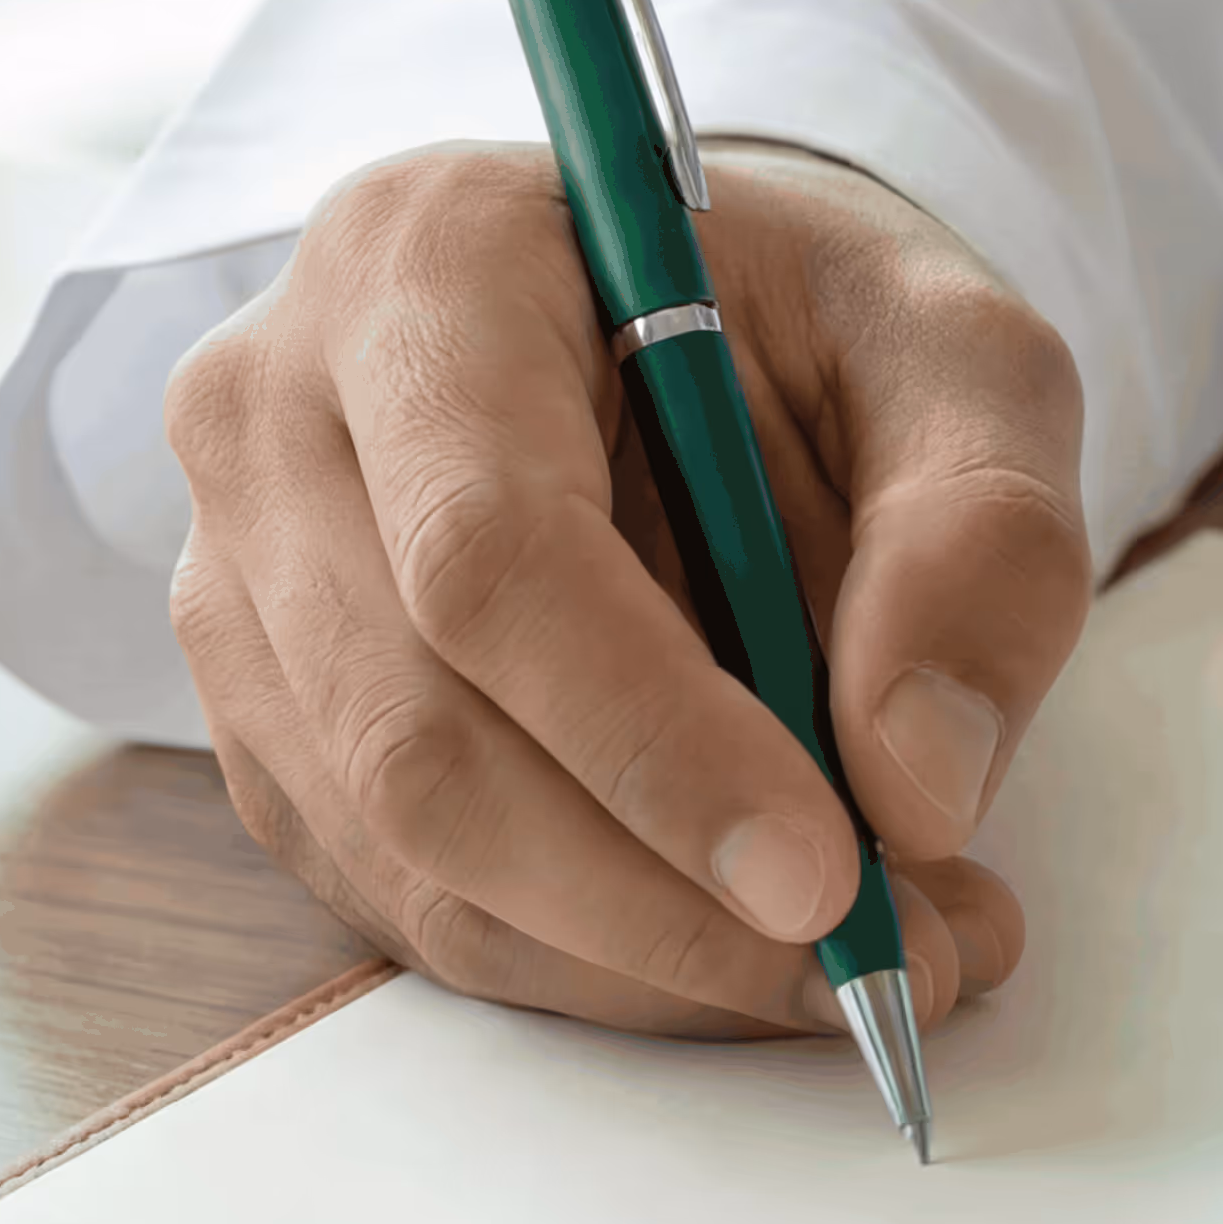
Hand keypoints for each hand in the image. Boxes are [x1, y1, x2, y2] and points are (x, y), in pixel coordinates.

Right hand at [165, 140, 1089, 1032]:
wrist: (694, 330)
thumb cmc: (816, 325)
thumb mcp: (965, 359)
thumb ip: (978, 538)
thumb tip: (915, 789)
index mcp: (427, 263)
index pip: (488, 548)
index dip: (651, 741)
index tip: (824, 873)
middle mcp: (278, 416)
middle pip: (420, 732)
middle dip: (664, 895)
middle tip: (886, 959)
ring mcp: (244, 580)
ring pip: (405, 846)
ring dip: (648, 954)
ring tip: (872, 954)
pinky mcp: (272, 717)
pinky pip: (407, 895)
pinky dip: (595, 960)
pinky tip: (747, 940)